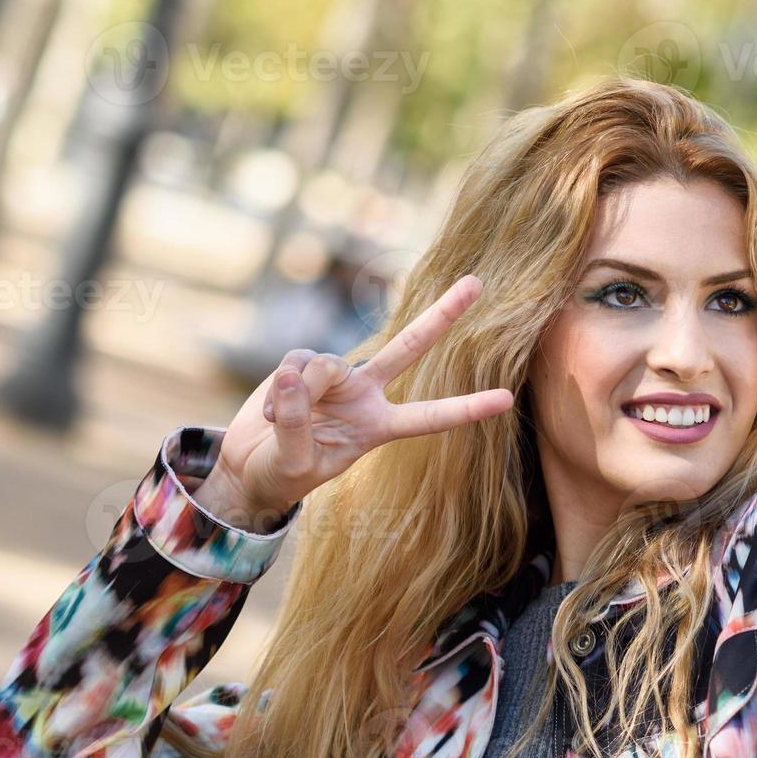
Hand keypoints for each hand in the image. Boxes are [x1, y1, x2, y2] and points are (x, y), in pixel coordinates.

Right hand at [196, 275, 513, 525]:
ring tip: (279, 424)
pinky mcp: (302, 365)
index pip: (429, 417)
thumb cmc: (281, 474)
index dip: (466, 408)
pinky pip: (295, 363)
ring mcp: (336, 377)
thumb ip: (296, 422)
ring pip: (327, 364)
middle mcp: (366, 394)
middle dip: (442, 315)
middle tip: (478, 283)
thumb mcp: (295, 462)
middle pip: (410, 347)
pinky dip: (278, 390)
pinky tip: (268, 414)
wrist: (249, 467)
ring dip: (298, 394)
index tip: (507, 399)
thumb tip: (292, 375)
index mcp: (379, 427)